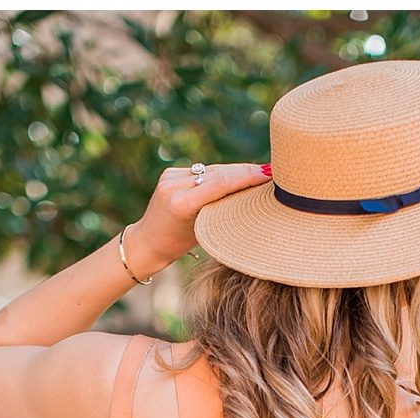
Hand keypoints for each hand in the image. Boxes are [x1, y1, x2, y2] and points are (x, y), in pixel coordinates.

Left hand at [126, 162, 271, 273]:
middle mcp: (174, 186)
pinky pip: (202, 171)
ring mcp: (171, 177)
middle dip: (245, 171)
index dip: (246, 176)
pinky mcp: (170, 173)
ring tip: (259, 173)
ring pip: (212, 170)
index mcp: (181, 204)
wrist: (148, 241)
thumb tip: (251, 193)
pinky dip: (220, 175)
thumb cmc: (178, 245)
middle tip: (271, 171)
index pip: (220, 183)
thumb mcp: (203, 232)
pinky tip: (236, 176)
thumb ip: (221, 210)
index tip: (269, 173)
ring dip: (235, 172)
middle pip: (218, 173)